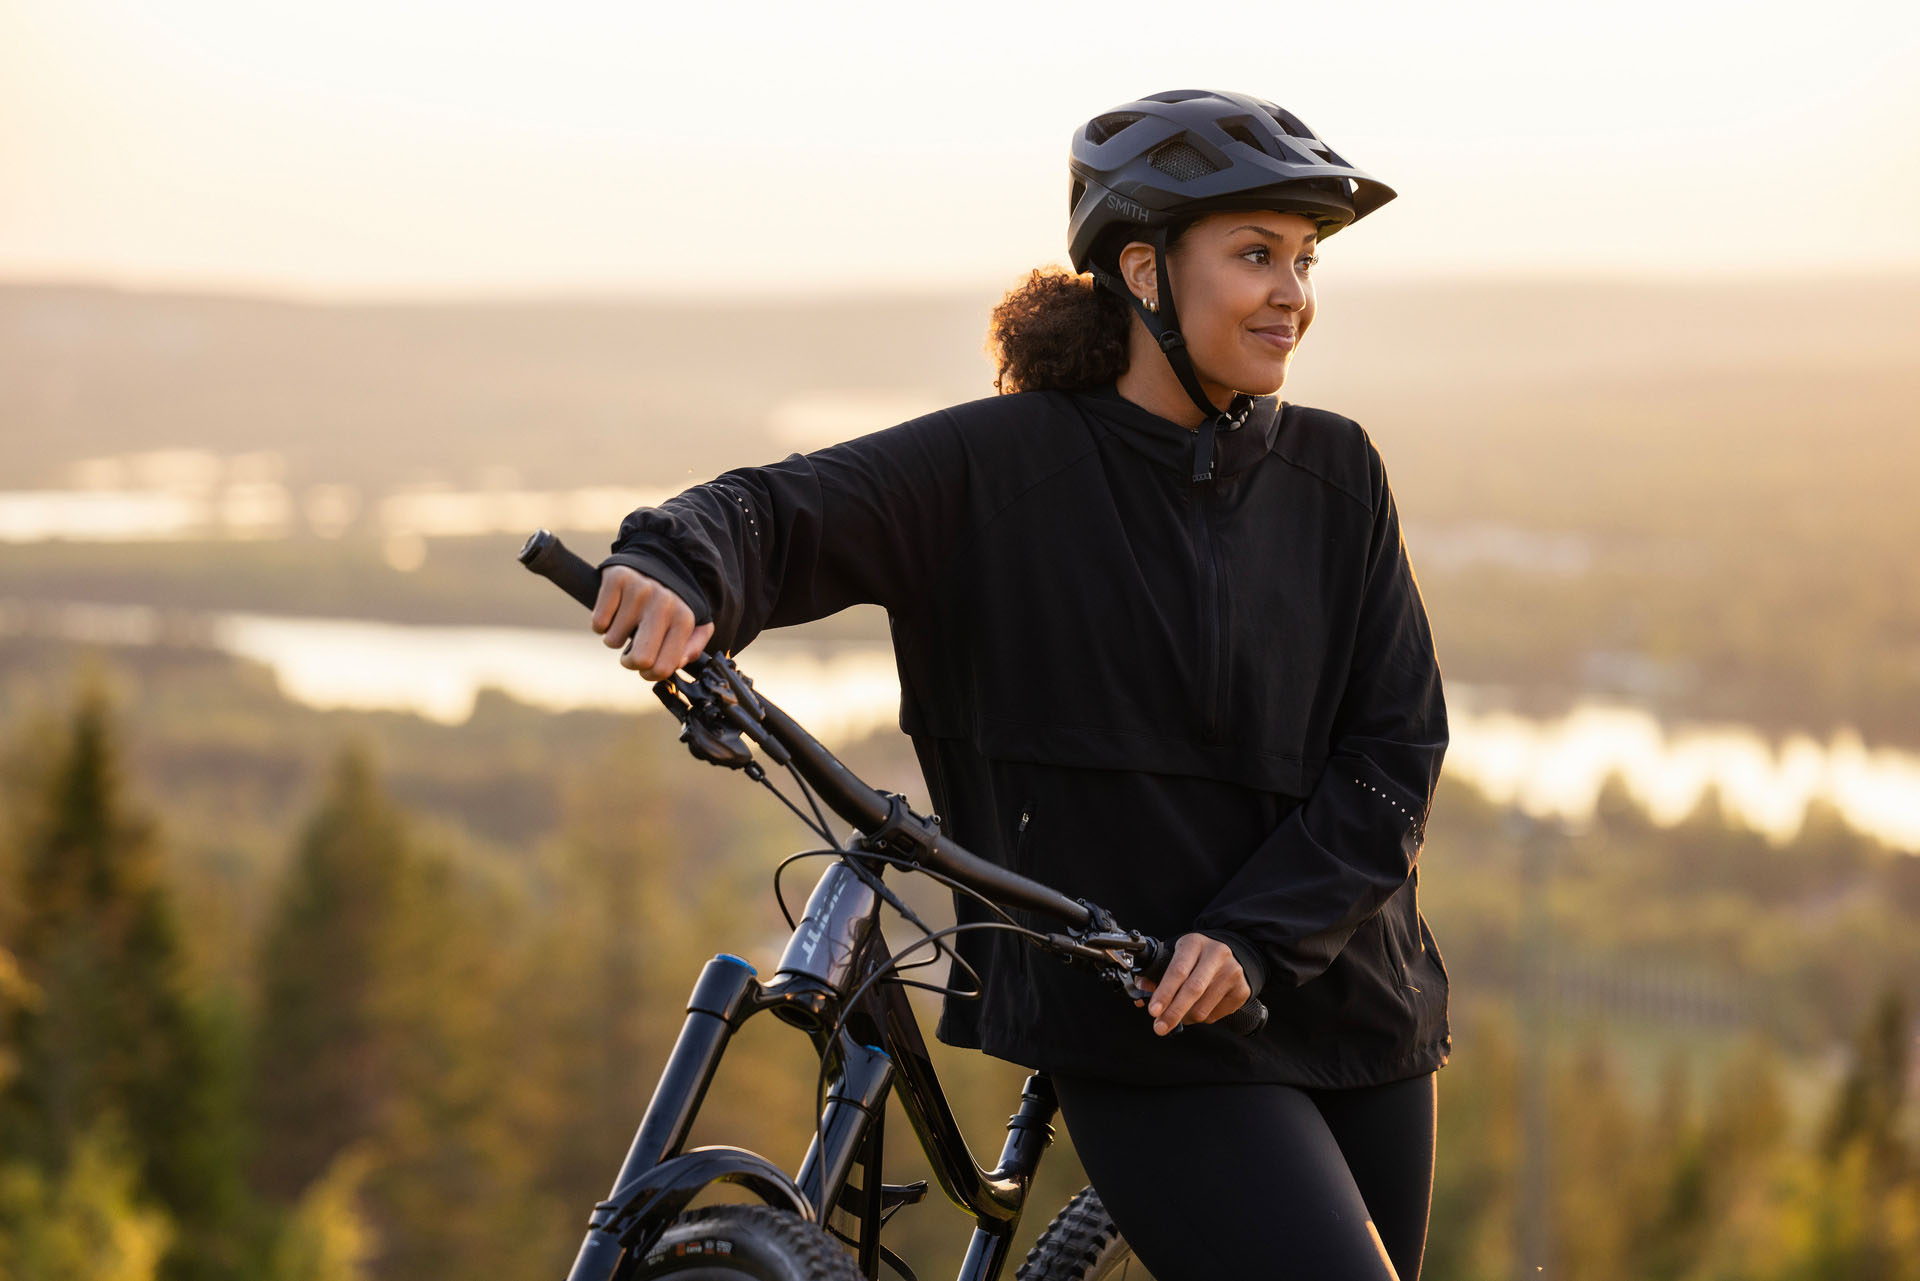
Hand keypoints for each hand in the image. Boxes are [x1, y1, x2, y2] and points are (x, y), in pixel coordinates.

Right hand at [591, 565, 714, 680]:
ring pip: (612, 641)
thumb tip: (677, 664)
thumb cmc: (673, 602)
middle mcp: (663, 603)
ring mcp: (639, 590)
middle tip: (632, 651)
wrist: (658, 558)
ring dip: (615, 637)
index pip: (662, 668)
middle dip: (631, 663)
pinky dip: (602, 623)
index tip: (647, 665)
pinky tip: (615, 610)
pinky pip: (598, 623)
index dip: (649, 674)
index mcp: (684, 619)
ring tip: (627, 620)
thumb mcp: (695, 624)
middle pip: (638, 660)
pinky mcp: (616, 579)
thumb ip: (692, 648)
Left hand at [1134, 933, 1250, 1035]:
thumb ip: (1157, 973)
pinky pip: (1215, 1016)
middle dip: (1173, 1013)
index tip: (1153, 1011)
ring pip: (1203, 1008)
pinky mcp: (1242, 990)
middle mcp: (1217, 954)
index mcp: (1195, 943)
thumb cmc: (1195, 958)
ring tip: (1179, 1014)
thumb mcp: (1175, 956)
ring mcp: (1233, 972)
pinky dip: (1201, 1018)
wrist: (1230, 954)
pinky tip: (1199, 1007)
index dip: (1164, 993)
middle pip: (1193, 990)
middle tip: (1159, 1027)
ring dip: (1185, 1018)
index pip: (1178, 970)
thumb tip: (1143, 991)